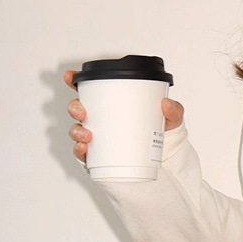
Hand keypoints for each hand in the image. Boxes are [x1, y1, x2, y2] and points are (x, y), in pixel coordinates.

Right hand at [63, 70, 183, 165]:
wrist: (162, 165)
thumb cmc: (160, 137)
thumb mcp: (170, 121)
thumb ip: (173, 111)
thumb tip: (166, 104)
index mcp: (112, 106)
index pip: (90, 91)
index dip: (75, 81)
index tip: (69, 77)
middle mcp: (100, 121)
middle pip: (78, 109)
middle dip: (74, 107)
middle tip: (83, 112)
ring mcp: (96, 139)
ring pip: (77, 131)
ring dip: (76, 131)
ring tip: (87, 135)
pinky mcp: (97, 157)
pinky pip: (82, 154)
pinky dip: (80, 151)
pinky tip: (84, 149)